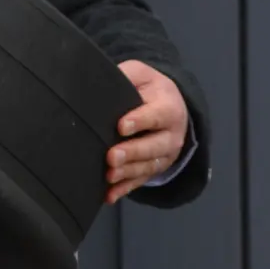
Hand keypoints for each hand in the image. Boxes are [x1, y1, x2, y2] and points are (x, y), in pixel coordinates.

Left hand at [106, 60, 188, 203]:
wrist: (170, 105)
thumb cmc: (148, 88)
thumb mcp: (140, 74)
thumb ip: (125, 76)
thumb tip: (98, 83)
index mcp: (168, 107)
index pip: (156, 115)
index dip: (139, 121)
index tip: (120, 126)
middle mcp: (171, 134)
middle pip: (154, 146)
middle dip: (132, 152)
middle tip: (112, 156)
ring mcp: (164, 154)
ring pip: (148, 166)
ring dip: (128, 172)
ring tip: (109, 174)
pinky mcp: (154, 168)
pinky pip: (140, 180)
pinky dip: (125, 189)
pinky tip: (109, 194)